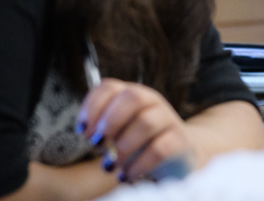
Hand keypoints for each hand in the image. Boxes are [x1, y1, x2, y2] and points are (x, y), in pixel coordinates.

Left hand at [76, 79, 203, 182]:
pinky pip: (159, 149)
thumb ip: (103, 127)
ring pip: (146, 123)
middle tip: (98, 144)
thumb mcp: (120, 131)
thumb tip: (88, 133)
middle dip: (110, 121)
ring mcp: (169, 119)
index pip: (109, 87)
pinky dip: (138, 165)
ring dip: (123, 147)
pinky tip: (127, 175)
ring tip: (112, 165)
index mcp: (133, 95)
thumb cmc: (140, 143)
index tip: (83, 132)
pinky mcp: (180, 141)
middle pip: (133, 97)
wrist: (179, 156)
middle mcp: (152, 102)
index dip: (92, 108)